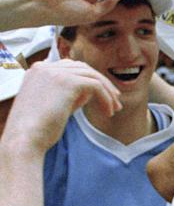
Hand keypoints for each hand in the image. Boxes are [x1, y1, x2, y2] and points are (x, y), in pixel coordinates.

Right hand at [2, 60, 120, 152]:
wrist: (25, 138)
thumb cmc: (38, 128)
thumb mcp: (52, 105)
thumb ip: (67, 94)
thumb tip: (88, 93)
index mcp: (38, 70)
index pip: (70, 66)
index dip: (89, 79)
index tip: (103, 95)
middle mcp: (45, 67)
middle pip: (84, 68)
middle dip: (102, 83)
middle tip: (115, 102)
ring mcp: (55, 72)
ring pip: (92, 76)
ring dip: (108, 92)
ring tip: (115, 109)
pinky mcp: (67, 82)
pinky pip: (96, 86)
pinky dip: (106, 98)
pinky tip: (109, 112)